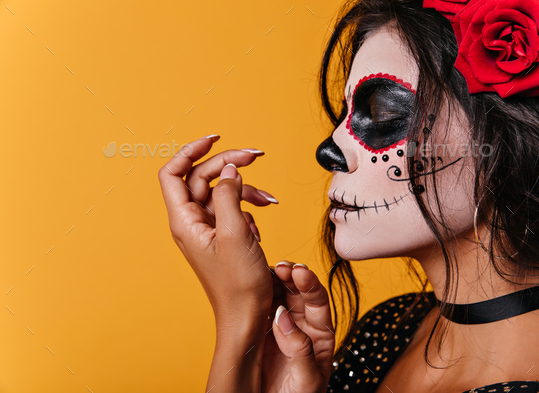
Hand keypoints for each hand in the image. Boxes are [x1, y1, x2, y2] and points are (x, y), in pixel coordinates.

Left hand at [157, 135, 276, 322]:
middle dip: (229, 165)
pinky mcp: (223, 237)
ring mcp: (208, 230)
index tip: (216, 138)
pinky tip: (260, 222)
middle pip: (203, 178)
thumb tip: (229, 170)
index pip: (173, 173)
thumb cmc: (238, 285)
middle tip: (256, 156)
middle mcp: (192, 222)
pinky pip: (232, 210)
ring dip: (246, 190)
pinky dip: (249, 209)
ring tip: (268, 199)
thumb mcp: (235, 233)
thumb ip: (230, 195)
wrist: (248, 317)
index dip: (191, 151)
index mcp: (185, 221)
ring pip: (222, 193)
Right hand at [262, 261, 335, 392]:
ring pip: (279, 297)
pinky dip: (258, 295)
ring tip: (265, 271)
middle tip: (280, 267)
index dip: (310, 284)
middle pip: (298, 293)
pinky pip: (261, 309)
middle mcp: (302, 326)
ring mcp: (281, 327)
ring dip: (274, 282)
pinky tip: (254, 286)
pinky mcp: (261, 332)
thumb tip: (283, 318)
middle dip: (291, 277)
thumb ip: (299, 350)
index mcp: (320, 335)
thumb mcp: (307, 379)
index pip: (318, 302)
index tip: (299, 272)